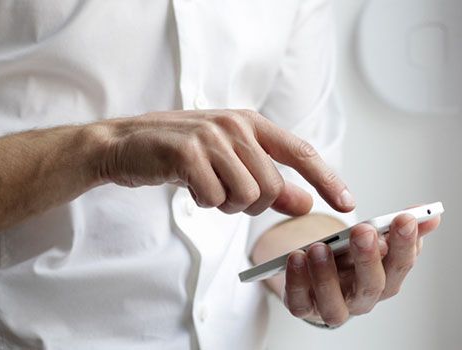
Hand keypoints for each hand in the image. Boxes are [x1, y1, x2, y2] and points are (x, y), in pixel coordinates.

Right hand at [96, 109, 354, 215]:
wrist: (125, 143)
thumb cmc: (178, 152)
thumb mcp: (227, 162)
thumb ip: (268, 181)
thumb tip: (305, 203)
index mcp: (250, 122)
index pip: (300, 152)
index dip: (327, 179)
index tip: (346, 204)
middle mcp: (235, 125)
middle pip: (271, 187)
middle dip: (252, 204)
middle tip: (224, 193)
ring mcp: (211, 137)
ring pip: (246, 196)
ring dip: (225, 204)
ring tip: (205, 187)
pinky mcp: (187, 153)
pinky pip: (214, 198)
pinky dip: (203, 202)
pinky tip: (188, 186)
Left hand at [283, 213, 440, 326]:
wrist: (315, 276)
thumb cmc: (347, 259)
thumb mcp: (370, 240)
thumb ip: (395, 228)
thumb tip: (428, 214)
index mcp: (384, 279)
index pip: (400, 265)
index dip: (404, 244)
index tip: (403, 218)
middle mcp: (361, 298)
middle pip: (371, 286)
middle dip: (368, 258)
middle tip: (363, 231)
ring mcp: (332, 306)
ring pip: (334, 303)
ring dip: (327, 275)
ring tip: (319, 247)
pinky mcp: (303, 307)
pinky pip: (299, 302)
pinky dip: (297, 282)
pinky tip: (296, 258)